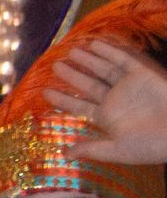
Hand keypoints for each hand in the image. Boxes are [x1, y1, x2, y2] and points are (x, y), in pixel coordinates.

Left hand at [47, 38, 166, 164]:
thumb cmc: (152, 145)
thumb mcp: (119, 150)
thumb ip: (92, 150)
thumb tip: (64, 154)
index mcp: (108, 118)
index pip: (79, 107)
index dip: (63, 100)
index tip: (45, 92)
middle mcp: (115, 100)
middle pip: (88, 85)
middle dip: (72, 75)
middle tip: (54, 65)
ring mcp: (129, 86)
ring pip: (103, 69)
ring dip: (87, 60)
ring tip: (71, 51)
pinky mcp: (143, 74)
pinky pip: (124, 59)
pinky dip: (109, 51)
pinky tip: (94, 43)